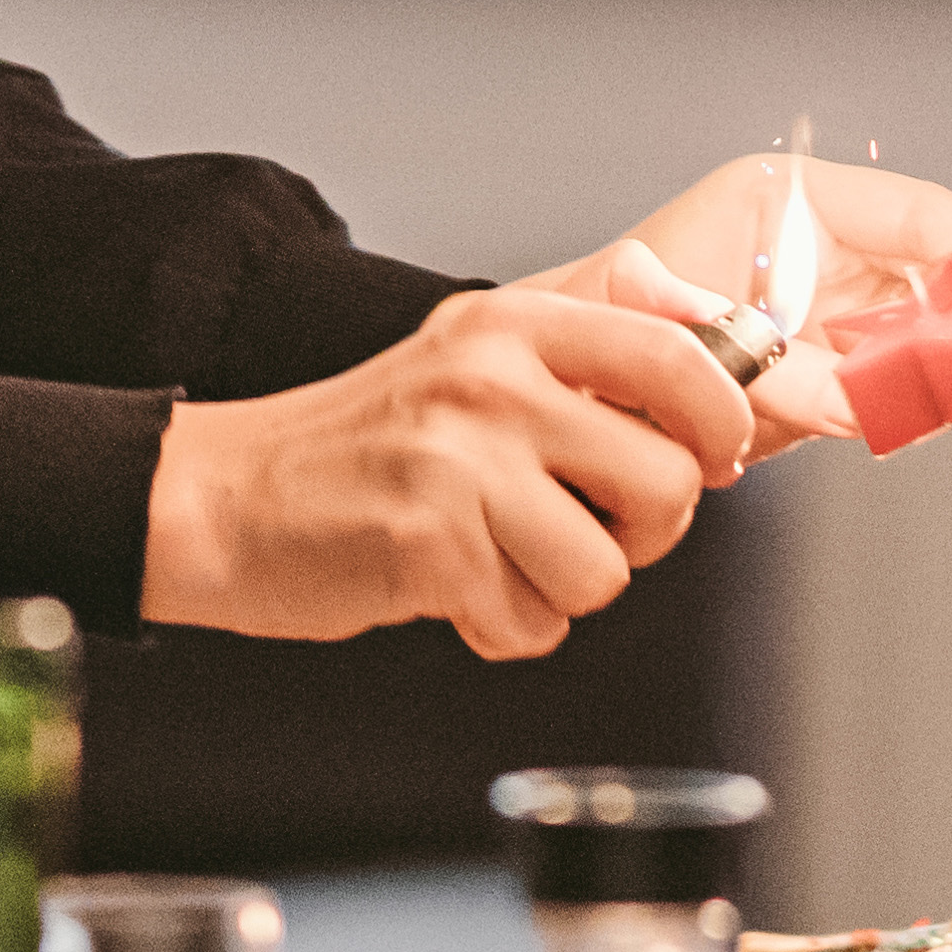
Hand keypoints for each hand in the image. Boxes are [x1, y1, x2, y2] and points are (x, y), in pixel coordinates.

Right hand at [141, 283, 756, 660]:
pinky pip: (535, 625)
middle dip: (643, 532)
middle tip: (582, 525)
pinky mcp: (430, 547)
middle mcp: (490, 381)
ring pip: (608, 570)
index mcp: (511, 324)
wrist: (226, 499)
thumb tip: (725, 406)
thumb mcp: (471, 368)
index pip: (677, 358)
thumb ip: (581, 376)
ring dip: (562, 591)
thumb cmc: (364, 448)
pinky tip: (451, 587)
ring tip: (497, 556)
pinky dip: (502, 627)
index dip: (723, 421)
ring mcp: (459, 462)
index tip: (714, 455)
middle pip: (668, 482)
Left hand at [571, 148, 951, 453]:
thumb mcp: (700, 353)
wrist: (563, 384)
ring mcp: (831, 287)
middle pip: (945, 259)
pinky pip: (912, 356)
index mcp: (785, 197)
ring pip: (940, 311)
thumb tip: (878, 406)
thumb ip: (791, 380)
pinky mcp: (832, 343)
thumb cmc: (610, 341)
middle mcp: (819, 233)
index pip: (919, 211)